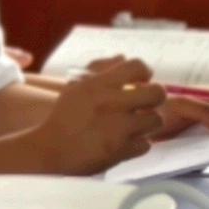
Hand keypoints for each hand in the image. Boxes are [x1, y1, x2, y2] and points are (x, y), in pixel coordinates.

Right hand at [35, 58, 208, 171]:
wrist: (51, 151)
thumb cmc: (64, 117)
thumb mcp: (77, 87)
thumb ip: (99, 69)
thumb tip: (122, 57)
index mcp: (98, 85)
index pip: (138, 66)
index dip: (144, 72)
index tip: (140, 80)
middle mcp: (111, 104)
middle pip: (157, 93)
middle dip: (155, 97)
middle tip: (145, 103)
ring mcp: (118, 129)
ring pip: (156, 120)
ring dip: (147, 123)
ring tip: (134, 125)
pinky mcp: (121, 151)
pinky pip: (146, 144)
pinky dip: (137, 144)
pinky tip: (125, 142)